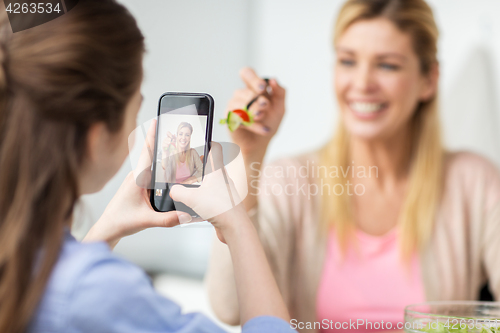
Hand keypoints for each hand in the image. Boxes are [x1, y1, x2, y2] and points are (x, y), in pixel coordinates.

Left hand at [84, 120, 191, 247]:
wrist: (107, 229)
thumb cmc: (120, 221)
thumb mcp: (147, 220)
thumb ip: (169, 219)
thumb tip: (186, 215)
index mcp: (137, 178)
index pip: (147, 152)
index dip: (153, 135)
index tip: (157, 121)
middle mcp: (136, 176)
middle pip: (152, 155)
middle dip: (164, 143)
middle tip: (176, 133)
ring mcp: (136, 181)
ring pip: (151, 164)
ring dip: (162, 157)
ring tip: (176, 150)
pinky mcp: (136, 187)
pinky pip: (150, 173)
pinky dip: (159, 169)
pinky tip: (168, 172)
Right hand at [169, 142, 246, 243]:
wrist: (235, 227)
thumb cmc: (220, 209)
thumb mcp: (192, 198)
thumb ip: (178, 192)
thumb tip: (173, 191)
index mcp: (217, 171)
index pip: (216, 149)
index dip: (209, 142)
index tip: (201, 141)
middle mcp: (224, 179)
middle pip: (213, 165)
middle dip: (200, 165)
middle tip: (189, 166)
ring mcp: (226, 191)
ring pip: (213, 181)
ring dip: (202, 181)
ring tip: (190, 185)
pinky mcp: (226, 203)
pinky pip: (214, 195)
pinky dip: (205, 196)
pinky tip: (197, 204)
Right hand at [226, 67, 285, 156]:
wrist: (262, 142)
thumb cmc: (269, 122)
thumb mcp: (279, 107)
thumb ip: (279, 92)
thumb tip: (274, 80)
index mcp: (253, 88)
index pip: (246, 73)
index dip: (253, 79)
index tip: (262, 88)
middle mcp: (241, 95)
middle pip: (244, 91)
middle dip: (257, 99)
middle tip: (265, 106)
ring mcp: (233, 106)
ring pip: (240, 104)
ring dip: (254, 112)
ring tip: (263, 118)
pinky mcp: (229, 118)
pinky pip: (239, 119)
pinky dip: (254, 125)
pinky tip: (263, 129)